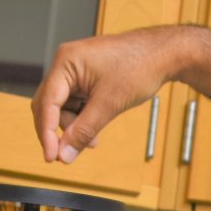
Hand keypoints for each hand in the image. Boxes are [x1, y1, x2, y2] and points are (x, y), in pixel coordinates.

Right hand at [32, 28, 189, 163]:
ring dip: (73, 127)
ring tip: (92, 141)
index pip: (46, 103)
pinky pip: (75, 103)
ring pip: (62, 107)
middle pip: (49, 105)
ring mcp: (76, 71)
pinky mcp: (86, 79)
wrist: (164, 54)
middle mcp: (66, 64)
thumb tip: (65, 154)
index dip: (46, 133)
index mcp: (66, 62)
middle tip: (66, 155)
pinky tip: (94, 131)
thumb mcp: (110, 104)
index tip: (51, 157)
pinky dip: (82, 119)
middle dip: (59, 130)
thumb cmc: (140, 66)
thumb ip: (84, 130)